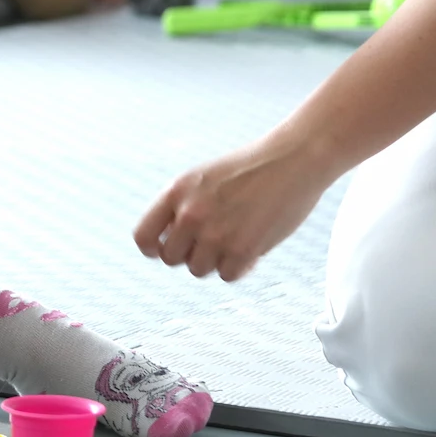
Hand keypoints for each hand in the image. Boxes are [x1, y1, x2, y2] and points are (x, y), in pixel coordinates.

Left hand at [135, 134, 338, 279]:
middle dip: (189, 253)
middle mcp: (191, 214)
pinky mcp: (244, 249)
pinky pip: (227, 276)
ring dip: (214, 261)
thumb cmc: (249, 169)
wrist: (293, 160)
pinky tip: (250, 249)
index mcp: (176, 192)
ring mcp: (216, 233)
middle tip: (211, 241)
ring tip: (233, 239)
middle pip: (171, 258)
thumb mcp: (202, 178)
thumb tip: (165, 245)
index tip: (167, 247)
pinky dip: (238, 267)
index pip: (143, 237)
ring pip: (198, 270)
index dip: (154, 248)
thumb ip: (180, 206)